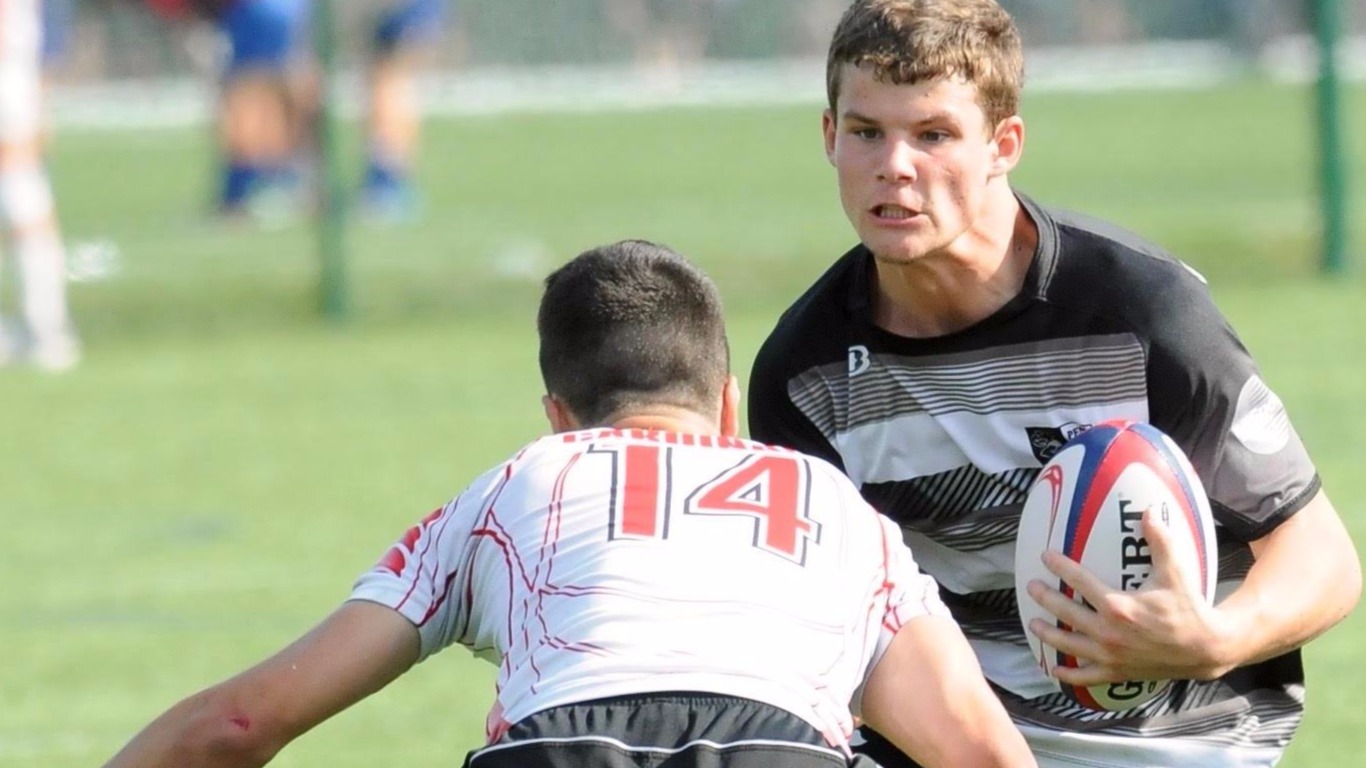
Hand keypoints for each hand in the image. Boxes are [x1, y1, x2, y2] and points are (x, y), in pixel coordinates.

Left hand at [1025, 507, 1233, 684]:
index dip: (1059, 566)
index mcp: (1118, 606)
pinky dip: (1068, 675)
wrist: (1206, 649)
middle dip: (1046, 598)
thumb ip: (1160, 541)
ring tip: (1034, 624)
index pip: (1079, 581)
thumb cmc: (1188, 609)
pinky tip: (1055, 669)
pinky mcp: (1116, 673)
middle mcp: (1108, 632)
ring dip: (1048, 634)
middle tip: (1032, 587)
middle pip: (1066, 611)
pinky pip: (1085, 677)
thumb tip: (1147, 511)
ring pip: (1068, 645)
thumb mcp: (1176, 573)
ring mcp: (1110, 656)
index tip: (1045, 556)